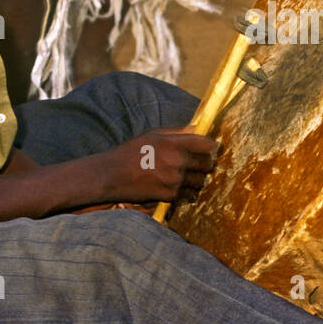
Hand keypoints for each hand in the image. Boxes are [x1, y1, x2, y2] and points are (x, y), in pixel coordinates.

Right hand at [96, 129, 218, 203]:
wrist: (111, 175)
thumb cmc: (130, 152)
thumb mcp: (152, 135)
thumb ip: (177, 132)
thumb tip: (197, 127)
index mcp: (174, 144)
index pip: (207, 145)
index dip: (211, 146)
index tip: (210, 147)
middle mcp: (177, 162)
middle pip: (207, 164)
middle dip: (205, 163)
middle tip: (199, 162)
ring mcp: (175, 180)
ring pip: (200, 181)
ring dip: (197, 178)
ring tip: (189, 175)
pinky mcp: (170, 195)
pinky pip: (189, 194)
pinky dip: (188, 191)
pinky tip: (180, 186)